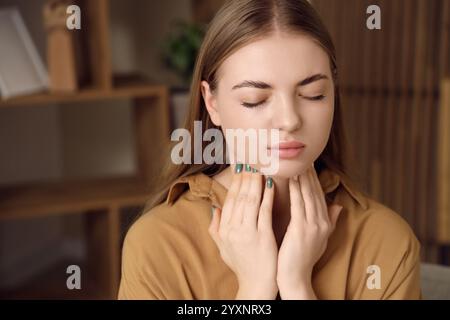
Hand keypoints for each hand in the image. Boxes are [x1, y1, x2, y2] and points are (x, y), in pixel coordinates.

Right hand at [208, 164, 278, 299]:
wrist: (256, 284)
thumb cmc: (241, 264)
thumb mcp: (222, 247)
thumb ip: (216, 227)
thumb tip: (214, 208)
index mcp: (223, 229)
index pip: (229, 199)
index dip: (234, 182)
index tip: (240, 167)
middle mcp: (232, 229)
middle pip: (239, 196)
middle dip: (244, 176)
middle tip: (250, 160)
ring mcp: (247, 232)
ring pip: (250, 200)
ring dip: (255, 181)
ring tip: (260, 167)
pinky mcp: (262, 236)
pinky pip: (264, 211)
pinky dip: (266, 196)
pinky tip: (270, 184)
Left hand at [277, 165, 342, 298]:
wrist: (295, 277)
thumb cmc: (304, 258)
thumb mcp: (321, 238)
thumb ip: (330, 220)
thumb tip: (339, 205)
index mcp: (325, 223)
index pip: (320, 195)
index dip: (315, 179)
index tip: (310, 164)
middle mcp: (322, 222)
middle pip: (315, 192)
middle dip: (310, 174)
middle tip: (305, 157)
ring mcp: (312, 226)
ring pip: (308, 195)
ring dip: (303, 177)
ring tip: (298, 162)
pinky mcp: (300, 229)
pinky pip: (298, 204)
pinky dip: (296, 190)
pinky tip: (292, 179)